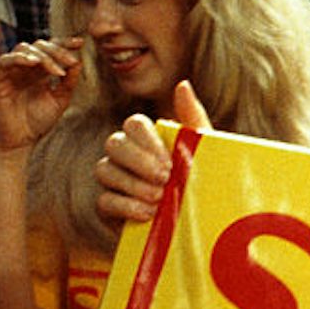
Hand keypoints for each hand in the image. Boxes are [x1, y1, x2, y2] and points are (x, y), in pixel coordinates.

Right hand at [0, 36, 82, 150]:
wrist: (19, 140)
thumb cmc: (38, 121)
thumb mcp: (59, 100)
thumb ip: (69, 82)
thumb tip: (79, 61)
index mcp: (41, 71)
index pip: (52, 49)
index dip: (65, 43)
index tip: (80, 43)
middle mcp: (26, 67)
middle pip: (40, 45)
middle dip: (57, 51)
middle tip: (71, 61)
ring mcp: (12, 71)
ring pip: (24, 48)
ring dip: (43, 55)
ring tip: (56, 70)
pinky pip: (5, 60)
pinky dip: (20, 58)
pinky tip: (34, 62)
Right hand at [93, 80, 212, 225]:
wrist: (204, 224)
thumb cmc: (204, 182)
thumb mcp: (205, 151)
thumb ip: (193, 117)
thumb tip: (182, 84)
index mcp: (148, 138)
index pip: (134, 124)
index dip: (147, 141)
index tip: (170, 162)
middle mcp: (126, 155)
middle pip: (114, 143)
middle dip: (139, 161)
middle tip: (165, 179)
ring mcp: (115, 180)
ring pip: (104, 170)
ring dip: (132, 184)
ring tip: (159, 198)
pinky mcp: (110, 208)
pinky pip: (104, 200)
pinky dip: (126, 206)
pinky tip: (148, 214)